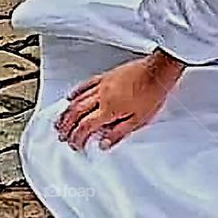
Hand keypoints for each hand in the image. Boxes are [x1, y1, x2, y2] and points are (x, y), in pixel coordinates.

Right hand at [54, 50, 184, 151]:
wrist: (158, 71)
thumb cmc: (153, 94)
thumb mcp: (139, 120)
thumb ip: (119, 133)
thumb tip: (104, 144)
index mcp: (109, 110)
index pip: (86, 127)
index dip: (78, 138)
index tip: (76, 145)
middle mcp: (101, 97)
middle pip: (76, 113)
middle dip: (66, 127)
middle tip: (62, 136)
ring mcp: (101, 85)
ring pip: (77, 100)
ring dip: (66, 113)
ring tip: (60, 122)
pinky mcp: (105, 76)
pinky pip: (85, 85)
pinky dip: (75, 93)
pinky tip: (70, 98)